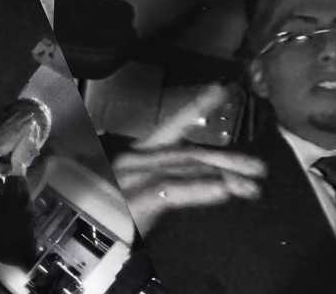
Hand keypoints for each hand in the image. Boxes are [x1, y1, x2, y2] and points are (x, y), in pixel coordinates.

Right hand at [112, 84, 266, 235]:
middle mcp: (136, 160)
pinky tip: (225, 191)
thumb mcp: (146, 198)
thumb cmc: (109, 222)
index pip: (173, 126)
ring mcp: (132, 177)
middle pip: (190, 153)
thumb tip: (214, 178)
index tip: (222, 89)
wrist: (76, 246)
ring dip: (225, 177)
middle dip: (228, 161)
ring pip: (187, 169)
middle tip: (259, 169)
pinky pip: (172, 190)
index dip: (197, 107)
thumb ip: (173, 184)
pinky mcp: (131, 198)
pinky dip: (200, 189)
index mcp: (138, 157)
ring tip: (252, 186)